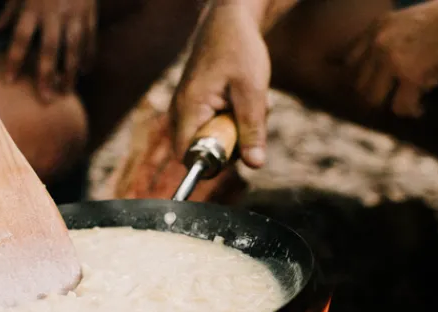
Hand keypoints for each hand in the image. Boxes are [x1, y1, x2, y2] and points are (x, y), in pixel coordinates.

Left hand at [0, 0, 97, 100]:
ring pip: (72, 49)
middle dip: (47, 75)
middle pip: (50, 49)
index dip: (15, 60)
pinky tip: (84, 72)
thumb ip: (9, 12)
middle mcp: (54, 14)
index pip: (21, 38)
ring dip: (69, 73)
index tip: (10, 81)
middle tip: (45, 99)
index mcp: (33, 8)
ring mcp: (74, 16)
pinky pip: (89, 40)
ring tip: (65, 92)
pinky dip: (87, 56)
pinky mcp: (89, 15)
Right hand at [170, 3, 270, 168]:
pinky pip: (217, 126)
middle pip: (204, 150)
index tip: (238, 147)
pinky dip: (235, 119)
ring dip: (238, 129)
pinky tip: (244, 101)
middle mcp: (182, 112)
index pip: (189, 156)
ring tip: (248, 103)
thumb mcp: (252, 90)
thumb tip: (255, 163)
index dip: (214, 162)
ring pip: (214, 138)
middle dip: (233, 142)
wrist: (231, 21)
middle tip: (248, 118)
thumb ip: (252, 129)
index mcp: (188, 108)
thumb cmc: (239, 49)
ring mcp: (189, 109)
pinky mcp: (199, 107)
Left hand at [345, 0, 437, 117]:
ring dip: (390, 106)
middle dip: (376, 96)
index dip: (360, 78)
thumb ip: (389, 37)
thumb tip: (383, 64)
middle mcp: (379, 44)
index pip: (349, 62)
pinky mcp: (411, 77)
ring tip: (407, 104)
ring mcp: (393, 61)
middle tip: (393, 99)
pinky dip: (412, 111)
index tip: (374, 86)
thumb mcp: (406, 18)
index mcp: (376, 28)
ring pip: (374, 100)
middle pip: (359, 85)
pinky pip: (400, 108)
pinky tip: (421, 107)